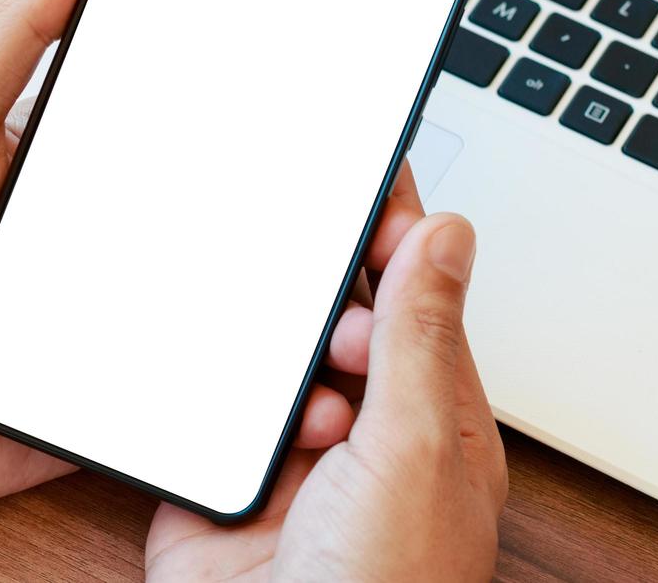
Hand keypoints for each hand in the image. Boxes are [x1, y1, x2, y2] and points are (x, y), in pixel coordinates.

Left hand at [0, 0, 429, 514]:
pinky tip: (307, 403)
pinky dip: (257, 402)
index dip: (277, 117)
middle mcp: (117, 231)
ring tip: (366, 324)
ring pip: (240, 310)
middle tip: (392, 232)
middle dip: (319, 228)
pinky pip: (202, 395)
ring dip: (304, 319)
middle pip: (241, 220)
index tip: (346, 112)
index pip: (202, 125)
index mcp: (88, 160)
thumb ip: (7, 34)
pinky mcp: (118, 391)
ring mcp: (123, 312)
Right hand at [145, 195, 506, 580]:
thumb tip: (447, 237)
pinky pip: (210, 407)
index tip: (373, 175)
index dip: (400, 238)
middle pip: (340, 325)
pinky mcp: (227, 481)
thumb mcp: (412, 449)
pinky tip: (230, 405)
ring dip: (273, 361)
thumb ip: (420, 338)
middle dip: (328, 300)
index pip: (419, 304)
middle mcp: (365, 440)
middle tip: (321, 284)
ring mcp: (295, 462)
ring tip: (300, 405)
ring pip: (273, 362)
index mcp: (432, 427)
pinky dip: (210, 392)